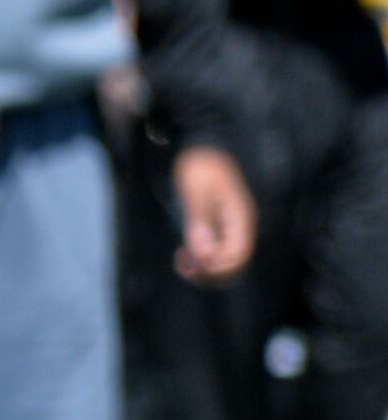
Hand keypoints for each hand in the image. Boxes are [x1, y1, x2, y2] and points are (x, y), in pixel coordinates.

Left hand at [172, 144, 254, 281]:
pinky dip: (198, 260)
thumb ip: (199, 219)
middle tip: (183, 262)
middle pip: (233, 265)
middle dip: (209, 271)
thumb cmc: (199, 164)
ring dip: (202, 269)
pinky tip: (181, 253)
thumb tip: (202, 250)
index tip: (193, 258)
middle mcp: (238, 227)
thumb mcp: (195, 189)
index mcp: (239, 218)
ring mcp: (227, 229)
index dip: (217, 265)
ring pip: (222, 263)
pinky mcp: (215, 229)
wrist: (200, 148)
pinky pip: (212, 254)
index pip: (238, 255)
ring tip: (180, 259)